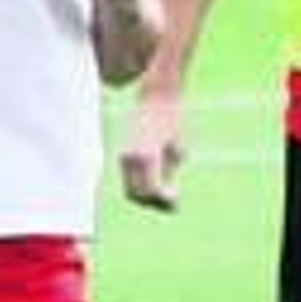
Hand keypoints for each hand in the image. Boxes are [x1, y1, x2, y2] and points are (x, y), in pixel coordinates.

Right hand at [121, 89, 185, 210]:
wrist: (156, 98)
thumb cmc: (172, 123)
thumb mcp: (177, 150)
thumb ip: (169, 175)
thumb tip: (167, 200)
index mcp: (147, 155)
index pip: (152, 189)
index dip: (164, 199)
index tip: (177, 197)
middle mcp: (131, 157)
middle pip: (137, 195)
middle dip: (154, 203)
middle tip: (172, 203)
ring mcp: (124, 157)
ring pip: (131, 191)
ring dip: (147, 198)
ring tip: (168, 194)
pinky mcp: (123, 157)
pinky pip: (130, 182)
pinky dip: (143, 188)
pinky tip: (160, 184)